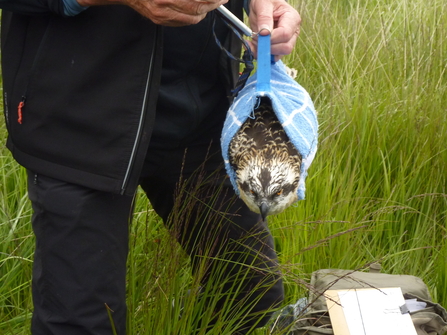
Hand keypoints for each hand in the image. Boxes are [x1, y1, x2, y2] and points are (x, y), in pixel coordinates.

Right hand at [77, 0, 227, 25]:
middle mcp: (164, 5)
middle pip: (198, 9)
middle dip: (213, 4)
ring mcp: (162, 16)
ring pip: (193, 19)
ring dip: (205, 11)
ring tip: (212, 3)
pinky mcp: (160, 21)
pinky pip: (183, 22)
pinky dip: (194, 16)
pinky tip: (198, 9)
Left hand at [247, 0, 300, 60]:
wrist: (262, 6)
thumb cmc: (265, 2)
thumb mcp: (263, 4)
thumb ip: (264, 18)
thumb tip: (264, 33)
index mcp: (292, 19)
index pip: (285, 34)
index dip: (271, 38)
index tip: (259, 34)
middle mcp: (293, 32)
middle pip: (286, 48)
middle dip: (268, 47)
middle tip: (255, 38)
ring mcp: (287, 41)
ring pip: (279, 55)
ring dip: (264, 52)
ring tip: (254, 41)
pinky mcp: (279, 48)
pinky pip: (272, 57)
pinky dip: (261, 55)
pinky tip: (254, 47)